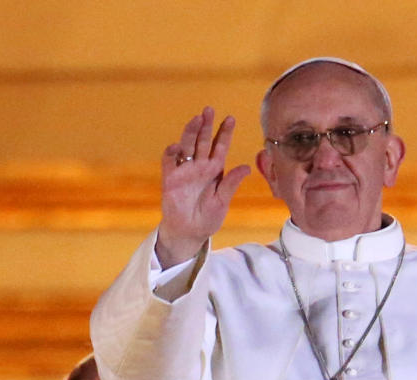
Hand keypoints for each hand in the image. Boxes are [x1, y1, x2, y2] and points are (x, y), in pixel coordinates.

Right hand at [156, 106, 250, 267]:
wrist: (190, 232)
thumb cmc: (208, 217)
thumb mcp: (223, 201)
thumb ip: (231, 183)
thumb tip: (246, 167)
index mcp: (215, 170)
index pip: (220, 147)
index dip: (224, 133)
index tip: (230, 118)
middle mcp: (200, 166)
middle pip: (202, 141)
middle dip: (206, 125)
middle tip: (209, 109)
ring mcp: (185, 171)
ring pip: (187, 146)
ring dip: (190, 132)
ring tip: (196, 119)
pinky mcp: (170, 179)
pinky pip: (170, 162)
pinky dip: (172, 153)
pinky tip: (177, 146)